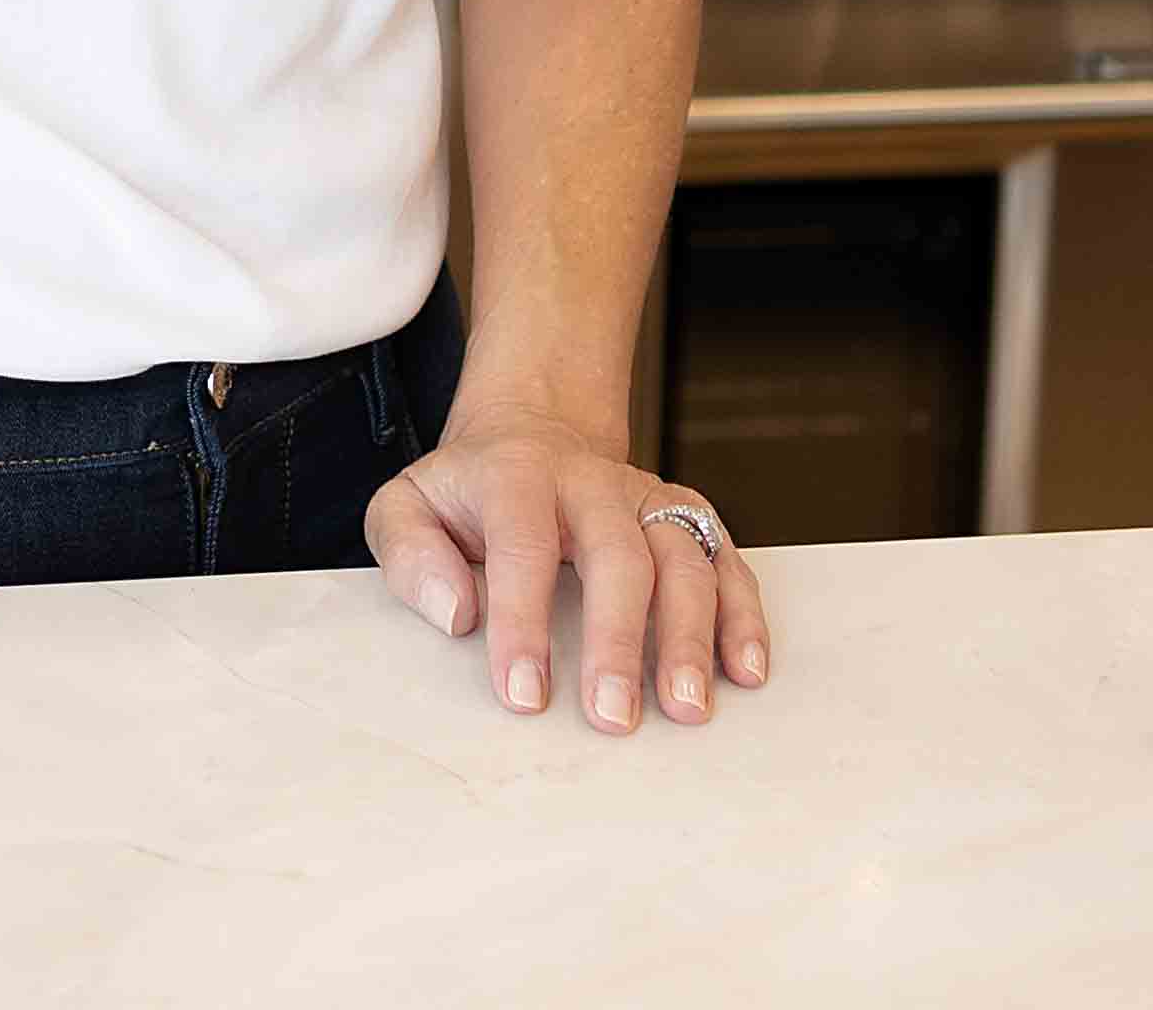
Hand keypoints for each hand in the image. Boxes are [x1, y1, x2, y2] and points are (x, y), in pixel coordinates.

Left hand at [363, 397, 772, 732]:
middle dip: (618, 639)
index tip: (524, 696)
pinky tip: (745, 670)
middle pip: (617, 553)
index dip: (522, 621)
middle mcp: (591, 482)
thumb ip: (409, 553)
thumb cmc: (467, 494)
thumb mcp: (408, 505)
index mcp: (516, 476)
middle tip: (613, 718)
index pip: (522, 545)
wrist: (532, 434)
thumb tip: (454, 611)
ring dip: (690, 635)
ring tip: (688, 710)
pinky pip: (725, 558)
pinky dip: (742, 612)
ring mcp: (645, 497)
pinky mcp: (685, 516)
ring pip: (682, 556)